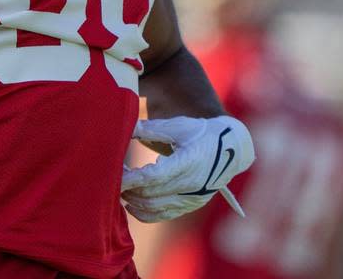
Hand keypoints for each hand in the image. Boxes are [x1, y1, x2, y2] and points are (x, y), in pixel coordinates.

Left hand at [121, 115, 254, 222]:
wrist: (231, 148)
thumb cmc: (200, 132)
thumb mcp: (177, 126)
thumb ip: (149, 128)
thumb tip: (123, 127)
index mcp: (188, 161)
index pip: (153, 176)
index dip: (131, 178)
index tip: (114, 174)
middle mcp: (192, 183)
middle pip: (150, 193)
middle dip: (128, 188)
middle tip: (111, 179)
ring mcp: (193, 197)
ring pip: (155, 207)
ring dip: (133, 202)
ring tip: (120, 191)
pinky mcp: (191, 205)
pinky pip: (163, 215)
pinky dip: (144, 214)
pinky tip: (131, 205)